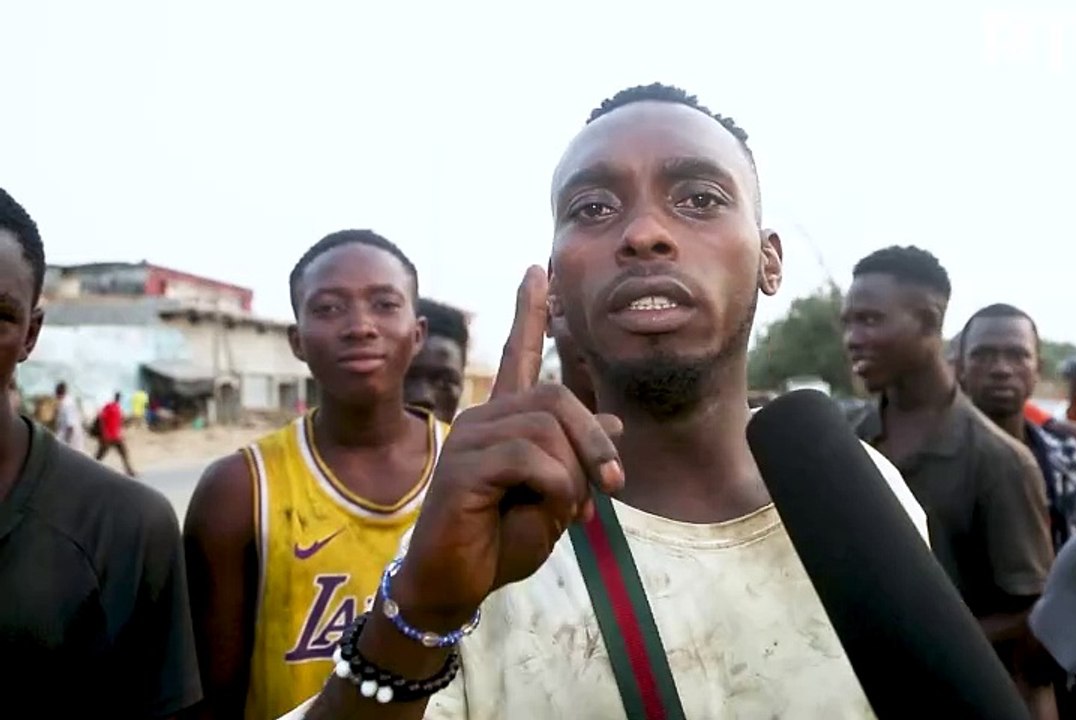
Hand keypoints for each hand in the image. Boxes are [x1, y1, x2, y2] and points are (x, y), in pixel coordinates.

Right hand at [395, 266, 623, 622]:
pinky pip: (528, 458)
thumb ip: (579, 459)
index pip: (518, 354)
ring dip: (572, 474)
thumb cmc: (502, 541)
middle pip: (554, 396)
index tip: (537, 269)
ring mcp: (467, 440)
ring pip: (545, 427)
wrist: (457, 584)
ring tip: (567, 511)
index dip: (529, 312)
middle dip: (594, 441)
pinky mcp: (461, 467)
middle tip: (612, 486)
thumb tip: (616, 423)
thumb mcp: (557, 498)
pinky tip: (548, 512)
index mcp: (504, 422)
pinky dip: (553, 488)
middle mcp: (482, 419)